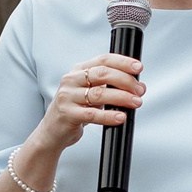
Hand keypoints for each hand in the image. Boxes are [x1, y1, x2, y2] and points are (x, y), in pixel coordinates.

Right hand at [28, 53, 143, 155]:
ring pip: (99, 94)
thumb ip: (110, 87)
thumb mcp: (89, 93)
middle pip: (102, 74)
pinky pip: (92, 114)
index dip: (122, 62)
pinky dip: (109, 116)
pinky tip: (120, 117)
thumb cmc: (74, 110)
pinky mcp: (68, 114)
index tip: (138, 67)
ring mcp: (68, 97)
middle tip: (139, 90)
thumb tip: (138, 86)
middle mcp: (71, 80)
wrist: (52, 131)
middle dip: (125, 81)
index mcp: (78, 71)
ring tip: (135, 103)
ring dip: (121, 97)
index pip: (103, 60)